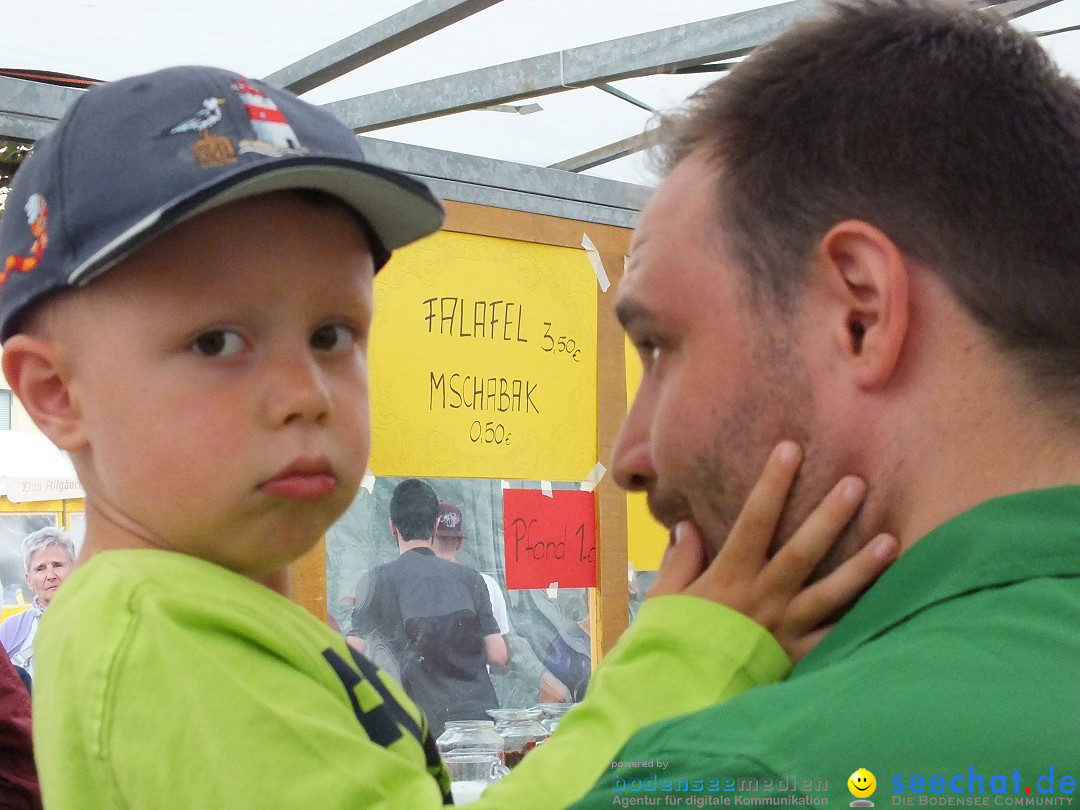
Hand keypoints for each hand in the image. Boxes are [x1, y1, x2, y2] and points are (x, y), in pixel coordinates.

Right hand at [647, 440, 897, 662]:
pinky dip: (862, 626)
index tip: (791, 449)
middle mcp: (763, 597)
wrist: (679, 696)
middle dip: (830, 515)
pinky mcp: (798, 658)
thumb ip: (680, 561)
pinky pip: (835, 641)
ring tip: (891, 541)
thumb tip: (687, 525)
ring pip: (831, 594)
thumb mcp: (665, 598)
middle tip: (858, 483)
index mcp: (729, 576)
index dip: (773, 483)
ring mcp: (785, 628)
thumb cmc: (671, 643)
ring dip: (862, 567)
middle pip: (803, 550)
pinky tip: (893, 606)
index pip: (754, 519)